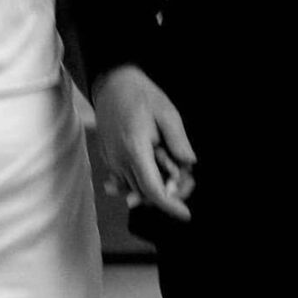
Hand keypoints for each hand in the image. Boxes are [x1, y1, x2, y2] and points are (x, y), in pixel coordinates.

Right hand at [92, 65, 194, 222]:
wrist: (112, 83)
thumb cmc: (142, 95)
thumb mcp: (167, 113)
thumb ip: (178, 141)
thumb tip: (189, 164)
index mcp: (134, 149)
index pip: (152, 190)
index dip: (170, 206)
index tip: (186, 214)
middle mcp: (119, 160)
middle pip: (145, 194)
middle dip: (168, 194)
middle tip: (187, 181)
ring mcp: (111, 160)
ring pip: (135, 188)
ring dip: (154, 187)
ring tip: (172, 169)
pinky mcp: (108, 157)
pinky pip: (125, 179)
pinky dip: (140, 181)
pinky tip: (154, 171)